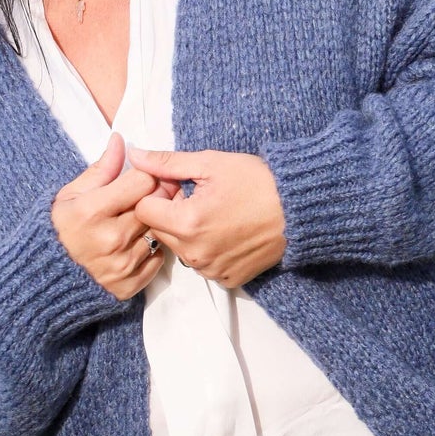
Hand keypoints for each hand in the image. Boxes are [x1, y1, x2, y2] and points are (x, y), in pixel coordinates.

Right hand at [51, 132, 179, 301]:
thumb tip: (121, 141)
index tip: (142, 175)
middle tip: (150, 193)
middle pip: (156, 205)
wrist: (44, 278)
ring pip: (160, 231)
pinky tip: (137, 243)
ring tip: (138, 219)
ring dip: (155, 223)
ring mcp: (122, 264)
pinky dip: (152, 249)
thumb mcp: (71, 194)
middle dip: (157, 195)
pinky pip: (158, 259)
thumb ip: (101, 169)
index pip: (143, 181)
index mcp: (92, 211)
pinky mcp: (129, 285)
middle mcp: (111, 239)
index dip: (147, 173)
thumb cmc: (57, 229)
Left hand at [126, 146, 287, 289]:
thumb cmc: (258, 181)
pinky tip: (228, 232)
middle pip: (159, 232)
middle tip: (199, 198)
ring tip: (216, 215)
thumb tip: (134, 156)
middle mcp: (195, 253)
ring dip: (187, 233)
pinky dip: (208, 250)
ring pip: (180, 250)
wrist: (300, 209)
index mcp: (186, 223)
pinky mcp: (228, 279)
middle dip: (170, 214)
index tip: (179, 186)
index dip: (157, 194)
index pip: (144, 210)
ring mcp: (212, 270)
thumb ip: (167, 162)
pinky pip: (203, 265)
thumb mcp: (211, 163)